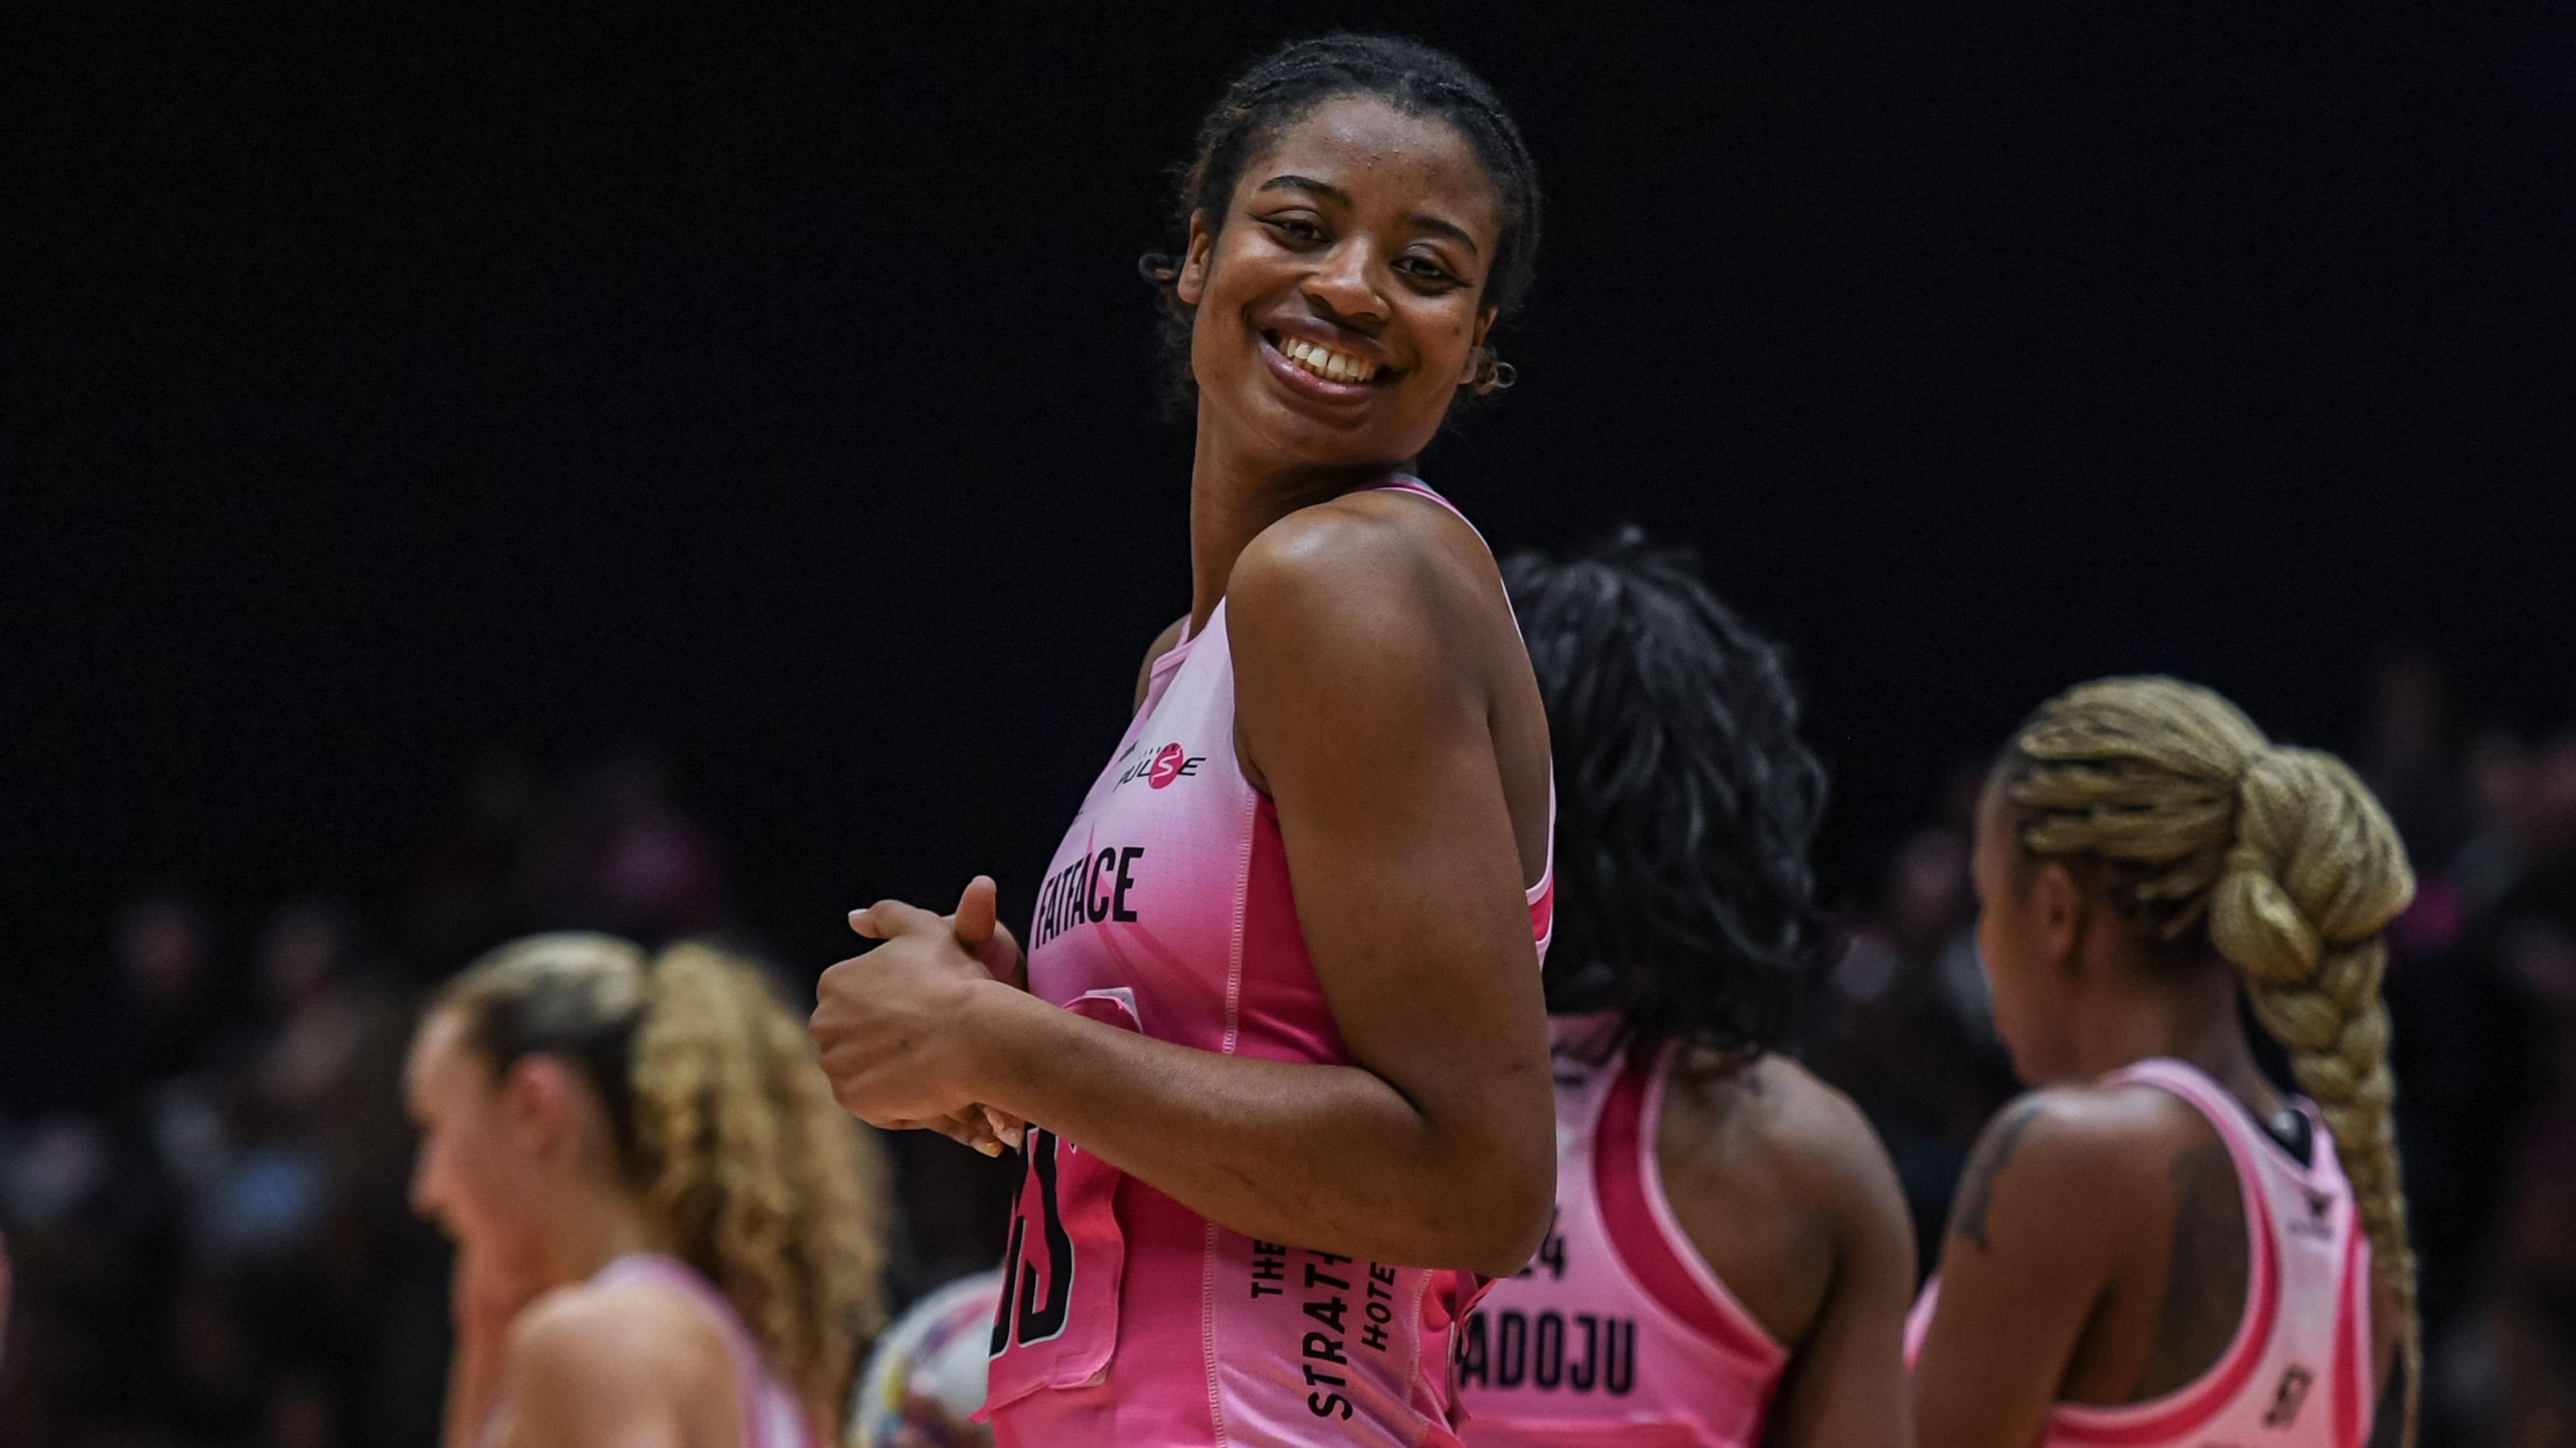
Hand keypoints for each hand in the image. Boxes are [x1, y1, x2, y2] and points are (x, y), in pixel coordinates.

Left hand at [813, 878, 1018, 1148]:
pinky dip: (899, 1100)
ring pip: (865, 1071)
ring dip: (892, 1071)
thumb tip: (853, 917)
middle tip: (930, 1038)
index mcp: (835, 982)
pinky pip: (875, 1102)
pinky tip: (928, 1086)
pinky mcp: (851, 1098)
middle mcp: (823, 1023)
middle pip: (856, 1038)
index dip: (896, 1009)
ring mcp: (834, 1063)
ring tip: (931, 1062)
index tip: (925, 1011)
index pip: (858, 1003)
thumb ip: (886, 916)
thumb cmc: (954, 979)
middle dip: (886, 1041)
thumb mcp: (924, 929)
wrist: (974, 1034)